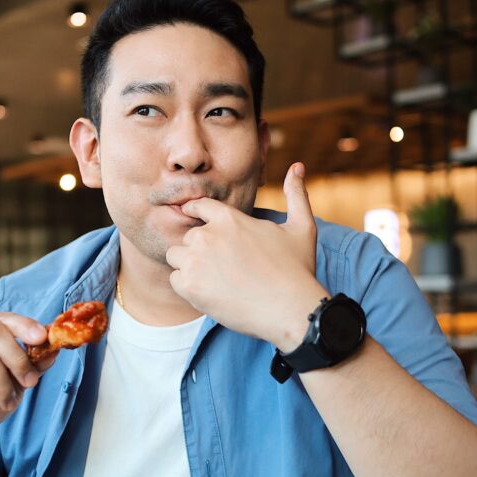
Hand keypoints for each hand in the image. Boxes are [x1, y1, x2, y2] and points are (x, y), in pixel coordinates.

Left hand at [165, 162, 325, 349]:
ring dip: (189, 267)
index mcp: (230, 218)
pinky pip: (175, 280)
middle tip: (221, 268)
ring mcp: (196, 260)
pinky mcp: (189, 285)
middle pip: (188, 237)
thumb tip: (297, 166)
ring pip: (176, 257)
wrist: (289, 309)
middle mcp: (208, 235)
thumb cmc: (297, 270)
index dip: (196, 214)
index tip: (199, 225)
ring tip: (214, 280)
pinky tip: (210, 293)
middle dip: (200, 250)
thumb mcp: (302, 227)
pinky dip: (188, 288)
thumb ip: (296, 194)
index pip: (199, 207)